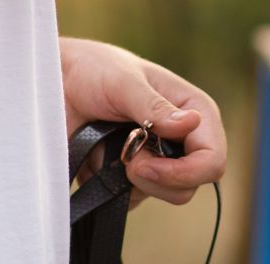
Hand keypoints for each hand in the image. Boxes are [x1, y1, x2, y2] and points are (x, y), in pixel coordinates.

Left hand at [61, 38, 226, 205]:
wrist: (57, 85)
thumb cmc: (96, 70)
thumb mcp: (124, 81)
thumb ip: (154, 106)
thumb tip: (191, 122)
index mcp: (194, 111)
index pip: (212, 159)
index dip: (186, 172)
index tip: (145, 165)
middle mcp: (183, 139)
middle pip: (191, 185)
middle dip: (157, 179)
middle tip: (127, 159)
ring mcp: (159, 160)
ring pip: (165, 195)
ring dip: (135, 181)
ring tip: (113, 151)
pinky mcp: (133, 176)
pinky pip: (134, 200)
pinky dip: (115, 186)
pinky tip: (102, 158)